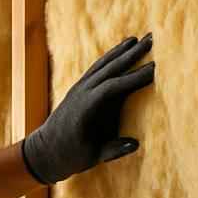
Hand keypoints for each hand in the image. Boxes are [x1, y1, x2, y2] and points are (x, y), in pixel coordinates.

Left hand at [21, 34, 155, 184]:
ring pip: (102, 65)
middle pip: (109, 69)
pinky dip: (109, 57)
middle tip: (150, 41)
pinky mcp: (78, 88)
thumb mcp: (91, 158)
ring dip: (120, 51)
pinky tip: (120, 50)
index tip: (153, 70)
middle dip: (131, 55)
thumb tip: (134, 144)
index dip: (133, 78)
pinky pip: (96, 69)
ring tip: (137, 39)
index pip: (112, 88)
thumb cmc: (70, 157)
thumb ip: (112, 150)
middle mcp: (81, 93)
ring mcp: (78, 89)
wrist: (44, 151)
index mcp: (84, 109)